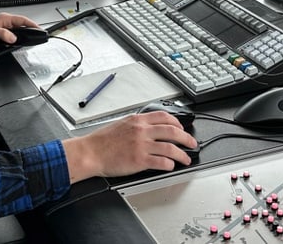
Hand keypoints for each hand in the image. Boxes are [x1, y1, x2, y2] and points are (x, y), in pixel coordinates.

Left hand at [0, 13, 38, 50]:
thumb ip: (1, 33)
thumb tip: (13, 38)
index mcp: (4, 18)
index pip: (22, 20)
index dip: (32, 24)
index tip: (39, 29)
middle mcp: (6, 22)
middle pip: (23, 25)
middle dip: (32, 29)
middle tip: (40, 36)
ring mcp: (5, 29)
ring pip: (20, 31)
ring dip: (26, 35)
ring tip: (34, 39)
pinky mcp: (3, 36)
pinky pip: (15, 37)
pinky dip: (20, 40)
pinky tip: (22, 44)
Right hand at [61, 111, 196, 181]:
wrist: (90, 152)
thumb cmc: (101, 141)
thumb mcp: (121, 124)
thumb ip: (137, 124)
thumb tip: (150, 128)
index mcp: (138, 120)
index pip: (164, 117)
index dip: (178, 123)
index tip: (182, 128)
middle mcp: (141, 131)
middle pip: (172, 131)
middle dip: (186, 138)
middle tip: (192, 143)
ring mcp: (141, 145)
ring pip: (170, 147)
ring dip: (182, 154)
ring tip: (186, 159)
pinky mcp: (139, 160)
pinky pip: (161, 161)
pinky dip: (170, 164)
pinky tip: (171, 166)